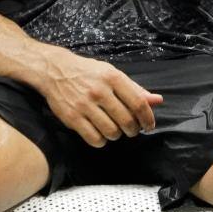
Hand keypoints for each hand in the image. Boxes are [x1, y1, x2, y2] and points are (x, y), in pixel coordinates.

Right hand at [39, 46, 162, 147]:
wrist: (55, 70)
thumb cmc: (88, 72)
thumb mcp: (112, 73)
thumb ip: (135, 88)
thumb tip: (157, 100)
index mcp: (113, 77)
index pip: (138, 103)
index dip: (148, 119)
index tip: (149, 126)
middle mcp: (99, 91)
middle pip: (127, 121)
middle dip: (133, 130)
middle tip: (131, 129)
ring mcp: (85, 105)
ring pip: (112, 132)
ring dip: (117, 136)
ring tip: (114, 129)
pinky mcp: (72, 118)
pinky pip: (94, 139)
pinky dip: (101, 141)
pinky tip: (100, 133)